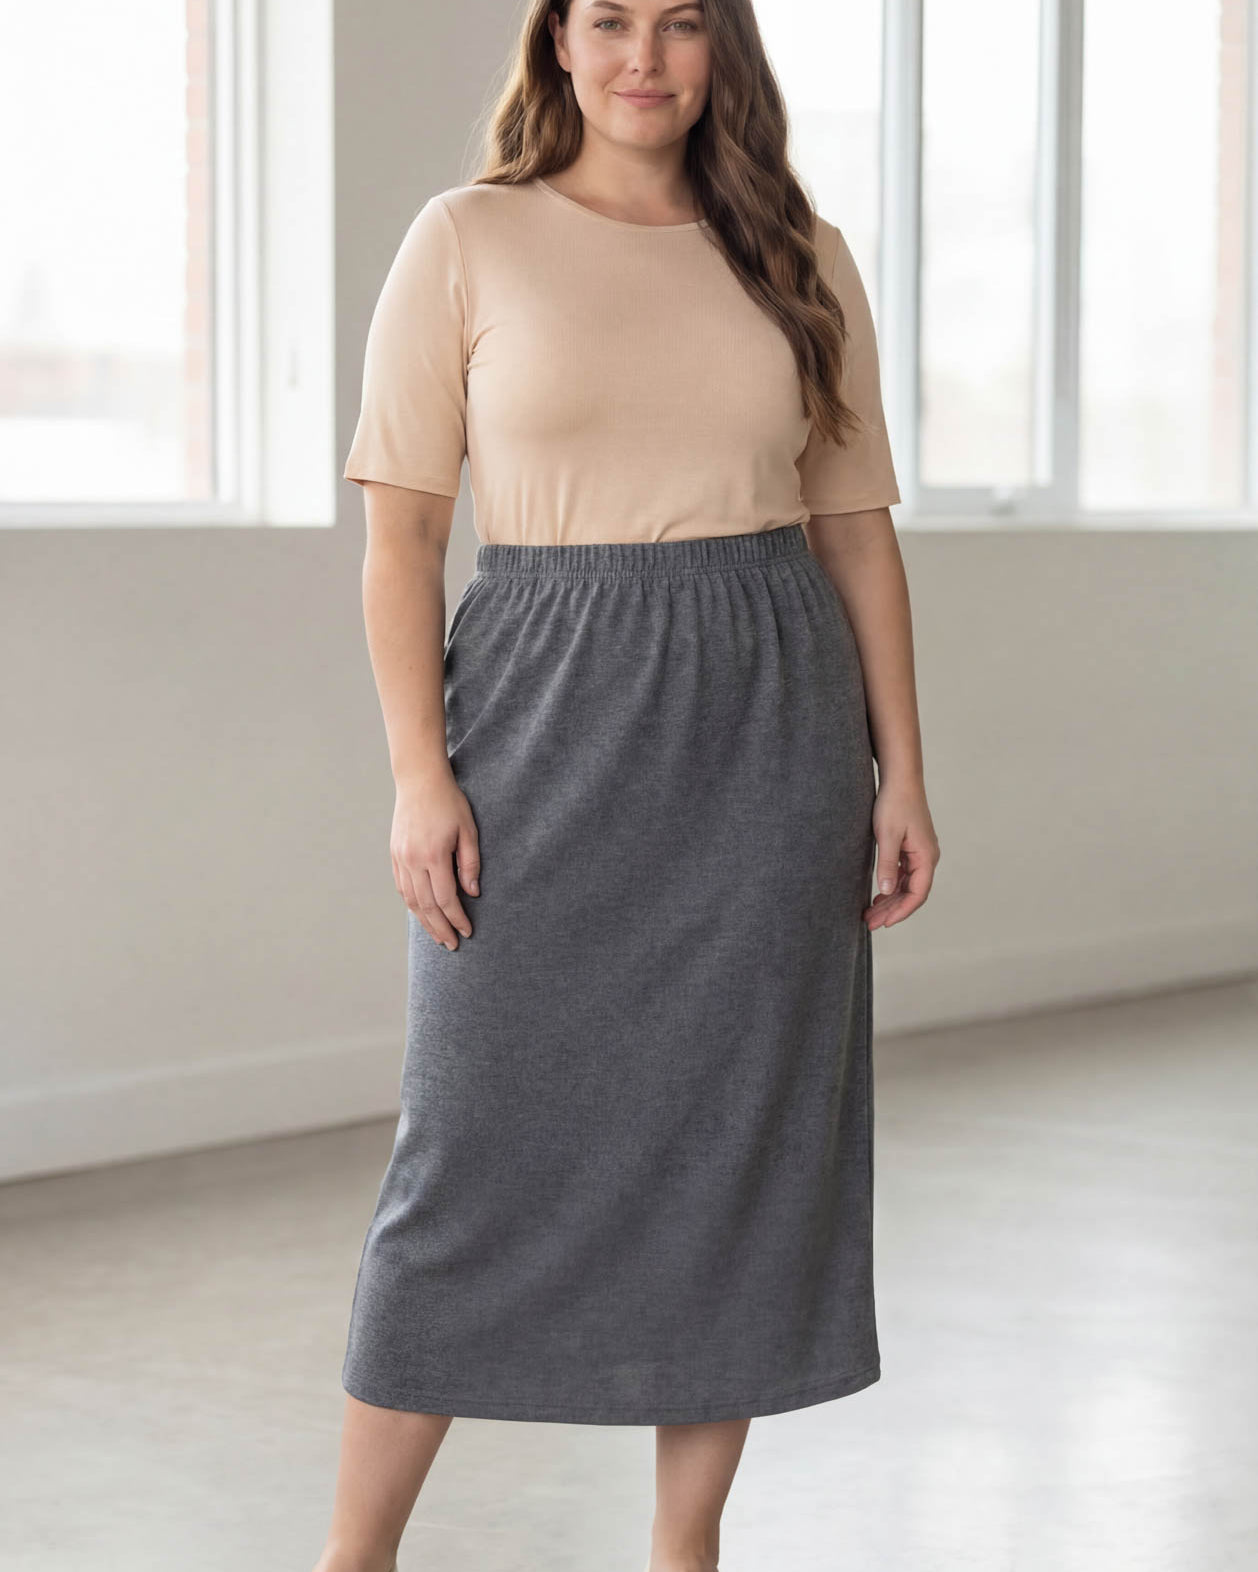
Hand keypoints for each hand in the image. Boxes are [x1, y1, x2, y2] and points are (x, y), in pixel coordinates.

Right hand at [390, 766, 480, 949]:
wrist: (419, 781)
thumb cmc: (449, 802)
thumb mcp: (468, 830)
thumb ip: (470, 864)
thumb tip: (471, 894)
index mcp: (433, 855)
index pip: (446, 898)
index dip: (457, 919)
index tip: (467, 931)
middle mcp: (412, 860)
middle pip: (426, 906)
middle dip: (440, 928)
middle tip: (452, 945)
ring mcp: (400, 858)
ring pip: (411, 900)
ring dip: (424, 921)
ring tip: (438, 936)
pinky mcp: (394, 855)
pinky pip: (402, 888)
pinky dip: (412, 905)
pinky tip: (422, 914)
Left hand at [864, 777, 939, 930]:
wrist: (900, 779)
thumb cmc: (894, 804)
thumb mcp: (887, 836)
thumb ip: (887, 865)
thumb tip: (886, 891)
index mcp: (926, 857)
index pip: (917, 894)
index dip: (901, 911)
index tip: (885, 923)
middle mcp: (927, 858)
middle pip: (911, 892)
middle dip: (892, 910)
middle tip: (870, 923)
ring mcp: (920, 853)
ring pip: (906, 885)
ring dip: (890, 900)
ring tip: (870, 914)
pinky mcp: (911, 848)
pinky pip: (903, 874)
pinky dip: (891, 886)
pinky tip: (878, 895)